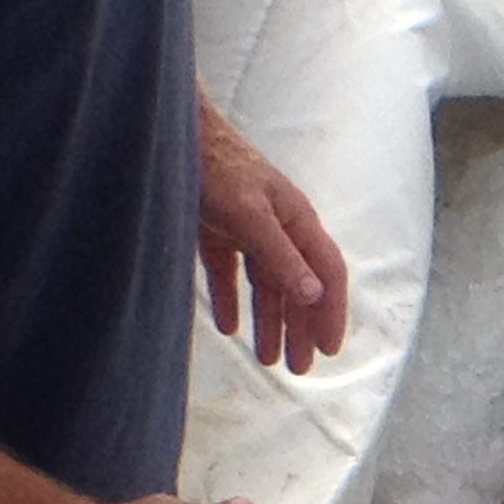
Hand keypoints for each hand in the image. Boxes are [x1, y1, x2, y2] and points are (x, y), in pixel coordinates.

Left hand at [198, 97, 348, 373]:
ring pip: (265, 285)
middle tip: (299, 370)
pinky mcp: (216, 230)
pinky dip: (230, 301)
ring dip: (268, 322)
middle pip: (297, 286)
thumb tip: (314, 296)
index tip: (328, 349)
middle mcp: (278, 227)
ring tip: (265, 359)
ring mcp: (247, 229)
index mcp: (296, 221)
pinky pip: (229, 275)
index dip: (331, 311)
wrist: (172, 134)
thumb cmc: (217, 166)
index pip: (327, 274)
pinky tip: (227, 327)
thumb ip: (281, 257)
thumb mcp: (251, 215)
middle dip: (299, 328)